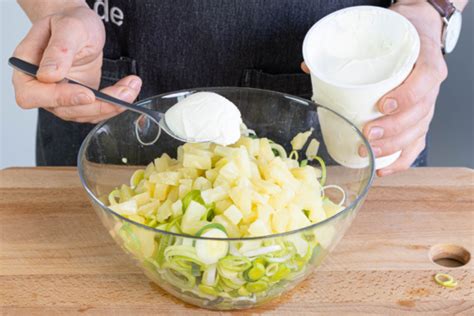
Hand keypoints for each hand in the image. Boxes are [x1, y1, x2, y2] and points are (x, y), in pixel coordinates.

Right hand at [12, 6, 140, 122]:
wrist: (82, 28)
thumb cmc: (71, 22)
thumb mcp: (68, 28)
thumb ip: (58, 50)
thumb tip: (48, 76)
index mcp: (27, 68)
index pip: (32, 95)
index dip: (59, 98)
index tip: (87, 93)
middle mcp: (41, 88)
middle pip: (64, 110)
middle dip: (98, 105)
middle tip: (124, 92)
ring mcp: (60, 98)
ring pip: (84, 114)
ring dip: (111, 106)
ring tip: (132, 87)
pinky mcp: (79, 102)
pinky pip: (96, 112)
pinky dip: (115, 104)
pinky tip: (128, 90)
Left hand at [363, 2, 447, 175]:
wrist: (417, 38)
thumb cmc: (399, 41)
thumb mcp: (381, 38)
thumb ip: (347, 50)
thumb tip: (308, 66)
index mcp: (425, 64)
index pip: (424, 82)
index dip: (405, 97)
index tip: (382, 105)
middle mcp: (431, 89)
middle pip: (419, 115)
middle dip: (392, 130)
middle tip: (367, 134)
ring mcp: (427, 107)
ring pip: (417, 133)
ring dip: (392, 147)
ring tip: (369, 152)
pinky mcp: (420, 122)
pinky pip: (416, 146)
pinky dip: (400, 160)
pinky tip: (383, 168)